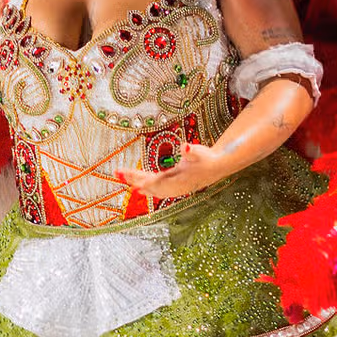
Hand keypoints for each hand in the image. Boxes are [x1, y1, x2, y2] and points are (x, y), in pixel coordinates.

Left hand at [116, 143, 230, 200]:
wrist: (217, 167)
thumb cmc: (207, 158)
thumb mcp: (201, 152)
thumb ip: (192, 151)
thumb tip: (186, 147)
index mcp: (181, 179)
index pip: (160, 180)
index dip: (147, 181)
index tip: (135, 182)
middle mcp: (176, 186)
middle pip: (152, 185)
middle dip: (135, 180)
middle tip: (118, 174)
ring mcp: (175, 188)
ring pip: (152, 188)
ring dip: (137, 183)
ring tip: (122, 177)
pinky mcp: (174, 186)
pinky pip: (156, 189)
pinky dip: (146, 187)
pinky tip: (138, 188)